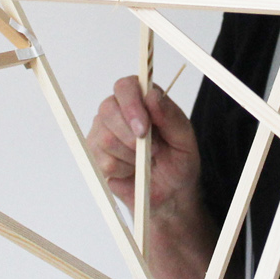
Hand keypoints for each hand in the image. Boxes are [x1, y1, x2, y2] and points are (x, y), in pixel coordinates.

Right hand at [85, 76, 200, 216]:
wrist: (171, 192)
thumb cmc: (178, 160)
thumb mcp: (184, 137)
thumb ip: (169, 115)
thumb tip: (151, 95)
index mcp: (140, 98)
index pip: (125, 86)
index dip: (131, 105)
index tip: (144, 129)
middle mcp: (116, 110)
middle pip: (108, 109)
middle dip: (131, 135)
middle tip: (153, 151)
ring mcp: (101, 132)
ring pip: (106, 139)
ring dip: (131, 156)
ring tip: (145, 161)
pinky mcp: (95, 155)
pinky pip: (104, 161)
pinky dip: (124, 170)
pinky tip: (132, 170)